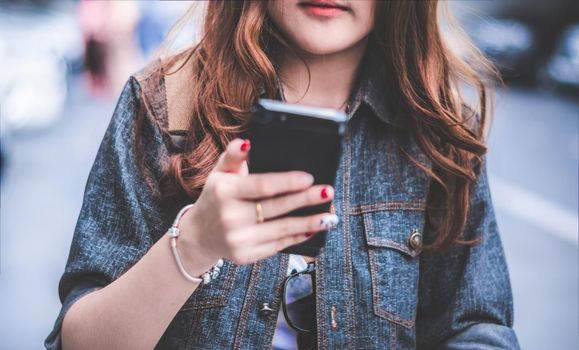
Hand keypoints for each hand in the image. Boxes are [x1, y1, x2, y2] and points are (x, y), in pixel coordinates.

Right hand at [180, 138, 336, 265]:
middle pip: (276, 207)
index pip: (262, 185)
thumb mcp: (219, 174)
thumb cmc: (216, 198)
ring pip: (281, 229)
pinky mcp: (246, 255)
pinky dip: (297, 237)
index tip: (309, 178)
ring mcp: (238, 239)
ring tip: (328, 217)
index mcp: (224, 191)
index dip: (287, 182)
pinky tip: (312, 230)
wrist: (199, 235)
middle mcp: (230, 216)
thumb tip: (247, 142)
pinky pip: (278, 245)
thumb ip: (233, 156)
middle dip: (305, 200)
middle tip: (327, 192)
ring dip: (309, 223)